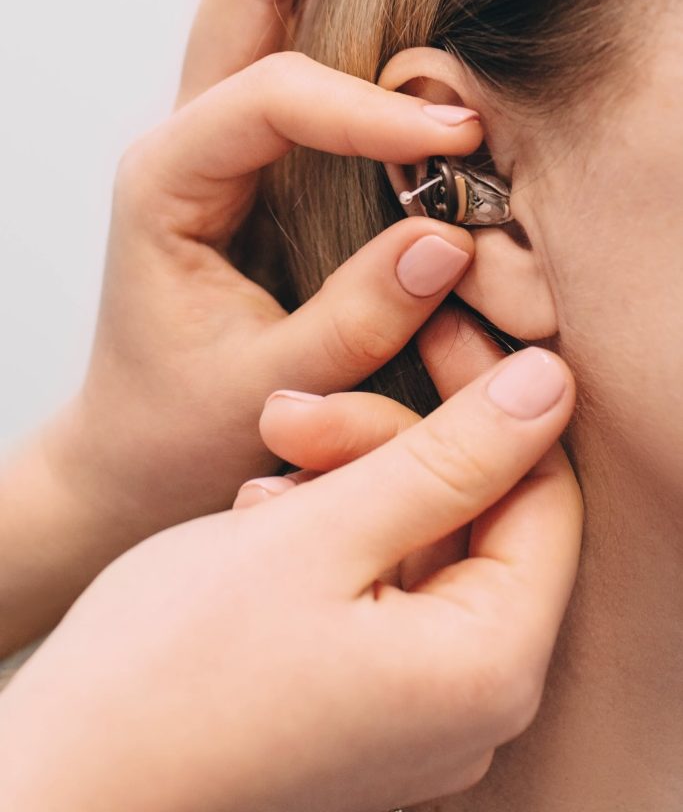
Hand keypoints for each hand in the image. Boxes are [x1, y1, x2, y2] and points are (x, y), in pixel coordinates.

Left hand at [0, 0, 484, 651]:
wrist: (133, 452)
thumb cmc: (180, 425)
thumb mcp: (267, 384)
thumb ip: (355, 316)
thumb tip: (448, 237)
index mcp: (166, 186)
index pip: (273, 102)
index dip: (367, 108)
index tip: (453, 137)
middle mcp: (183, 144)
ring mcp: (214, 146)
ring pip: (258, 8)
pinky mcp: (250, 165)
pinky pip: (290, 60)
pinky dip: (333, 0)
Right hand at [0, 346, 581, 811]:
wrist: (65, 780)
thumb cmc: (169, 670)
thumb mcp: (319, 533)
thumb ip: (451, 457)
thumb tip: (550, 385)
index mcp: (487, 667)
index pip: (545, 494)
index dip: (494, 400)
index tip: (440, 331)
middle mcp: (471, 703)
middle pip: (475, 517)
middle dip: (387, 447)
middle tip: (292, 419)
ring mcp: (418, 710)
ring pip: (421, 543)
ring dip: (347, 488)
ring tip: (259, 491)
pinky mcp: (369, 702)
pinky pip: (382, 588)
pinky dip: (332, 539)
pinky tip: (260, 528)